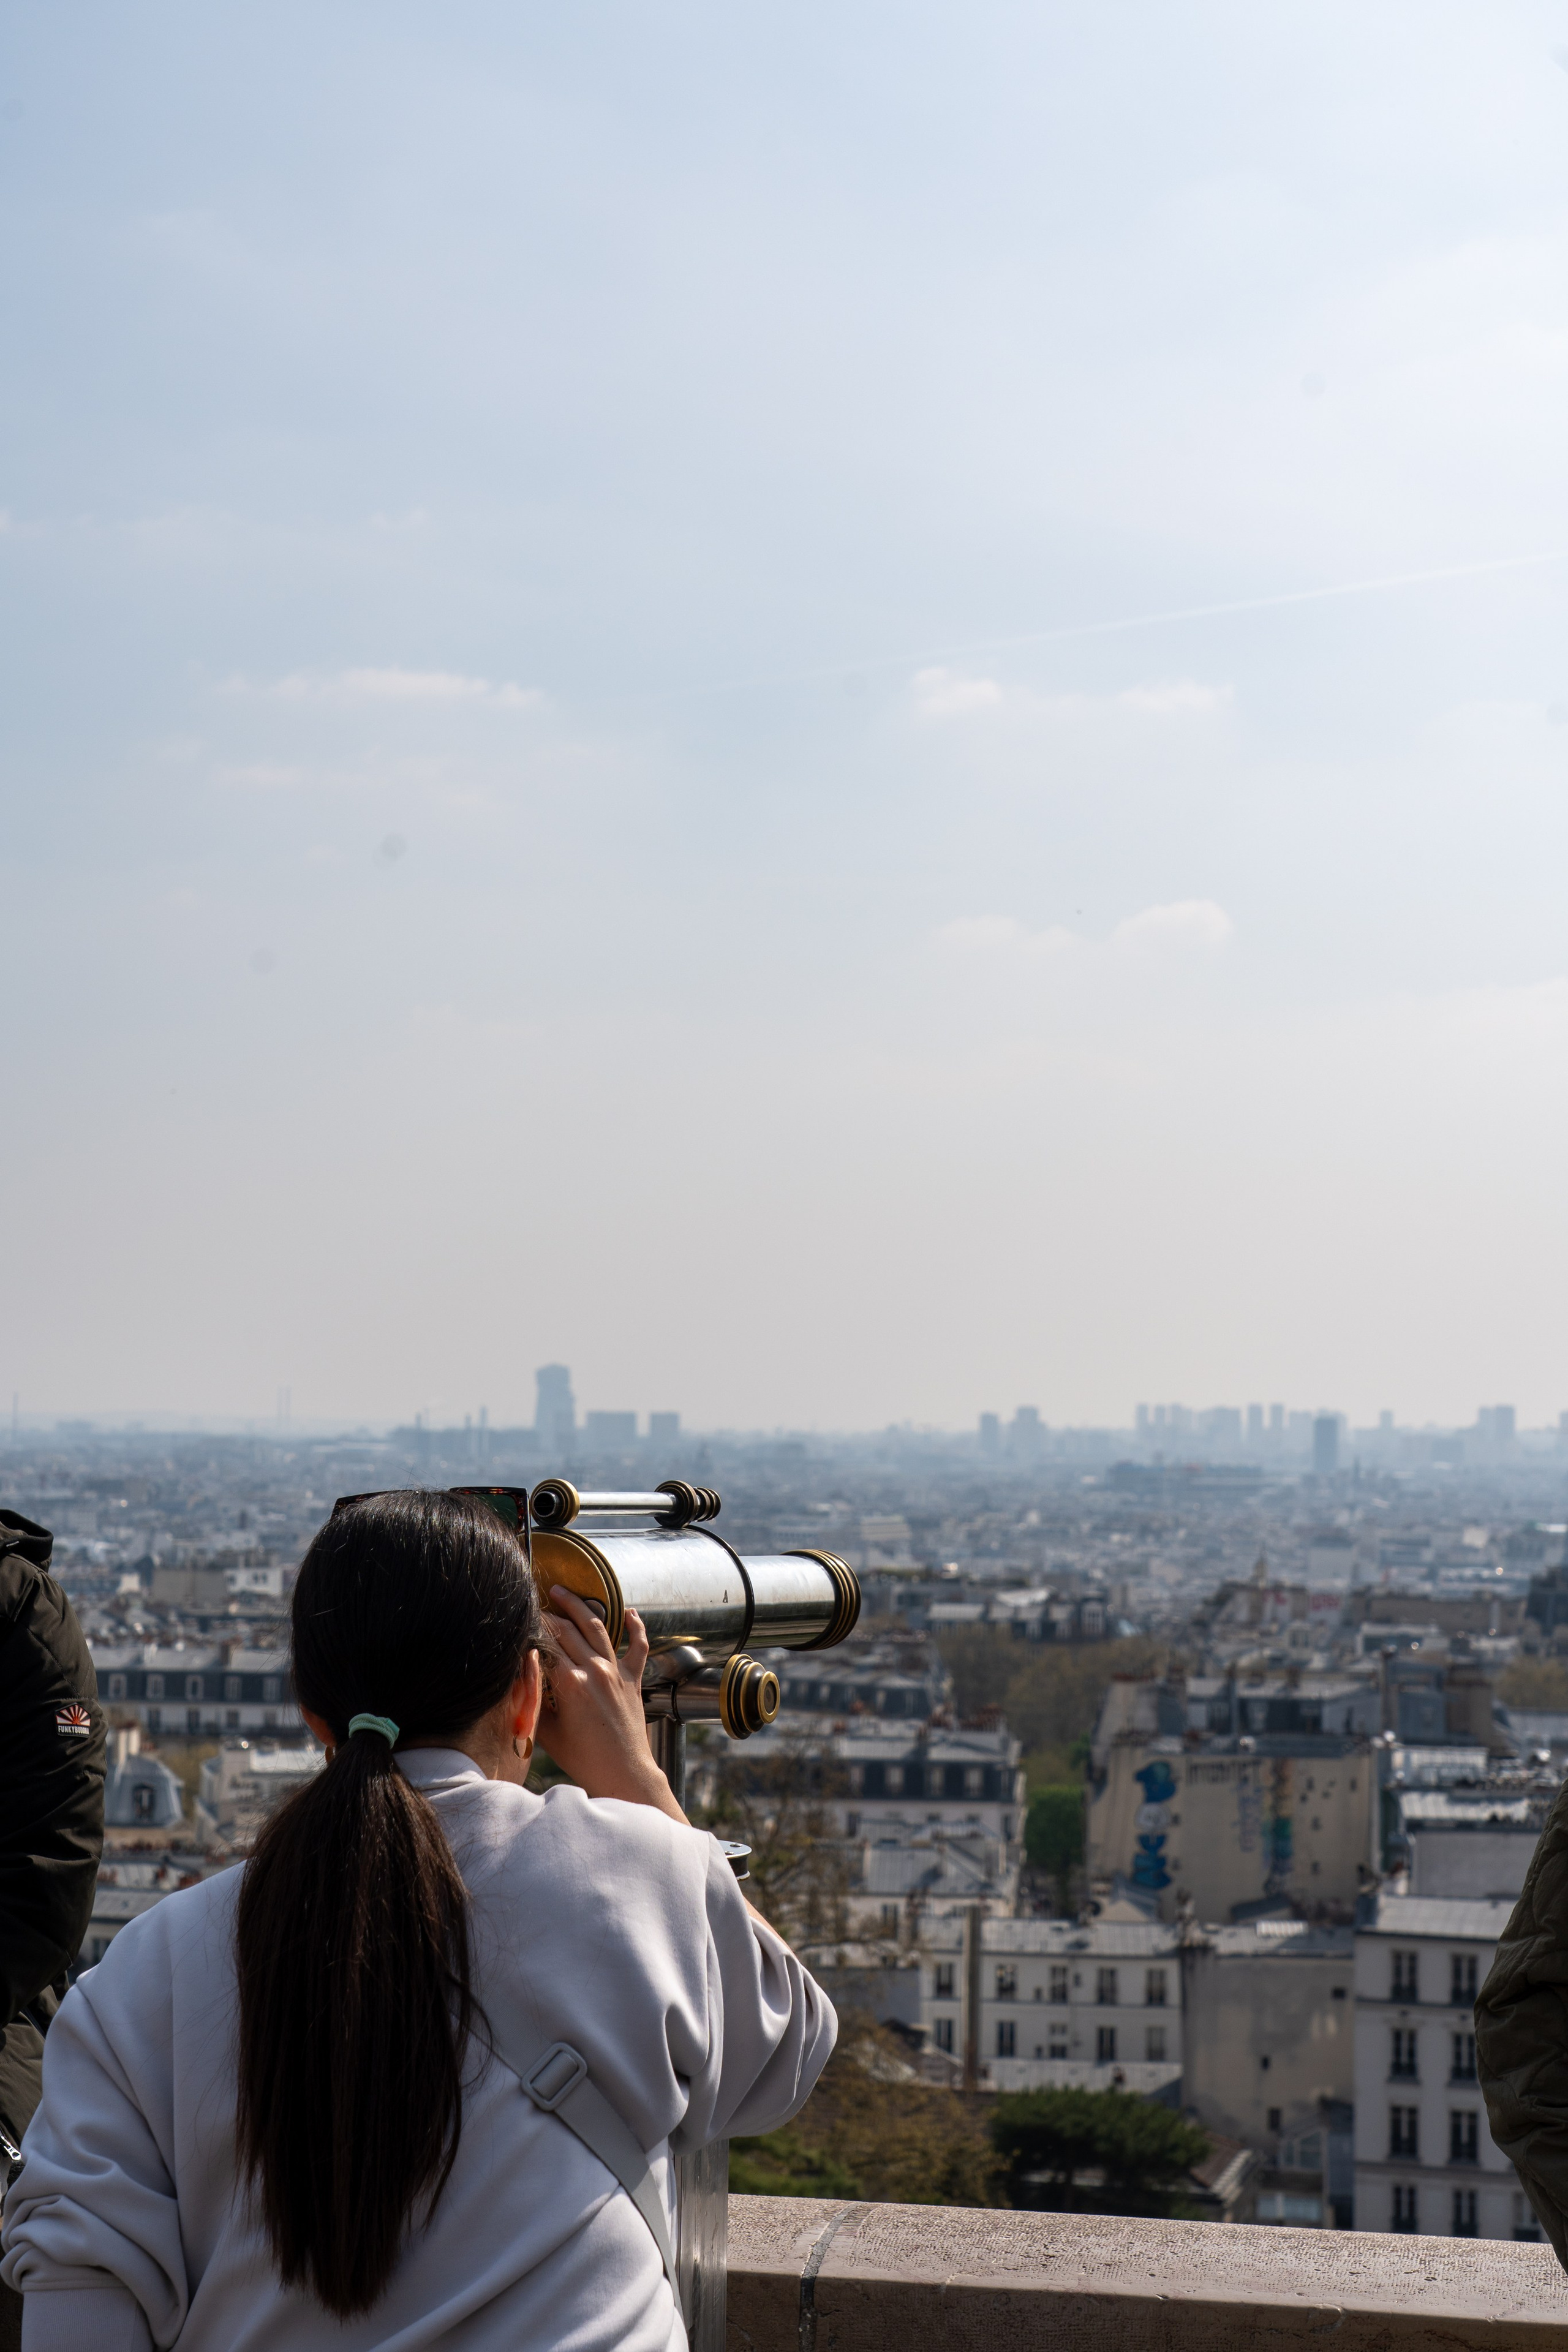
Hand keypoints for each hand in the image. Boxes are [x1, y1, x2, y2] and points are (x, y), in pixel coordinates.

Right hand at [538, 1589, 687, 1823]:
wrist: (623, 1773)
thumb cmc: (583, 1758)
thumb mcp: (547, 1730)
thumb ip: (534, 1699)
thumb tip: (522, 1674)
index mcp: (570, 1683)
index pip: (545, 1643)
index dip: (531, 1628)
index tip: (520, 1617)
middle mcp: (595, 1670)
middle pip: (566, 1630)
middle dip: (549, 1613)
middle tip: (535, 1600)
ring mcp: (617, 1672)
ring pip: (597, 1627)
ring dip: (580, 1605)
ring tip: (564, 1591)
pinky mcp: (634, 1678)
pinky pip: (639, 1645)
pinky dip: (636, 1626)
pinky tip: (631, 1612)